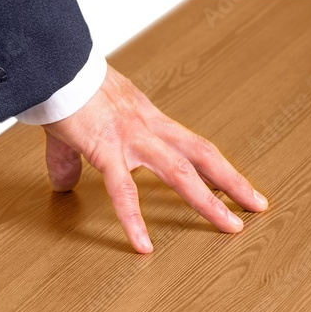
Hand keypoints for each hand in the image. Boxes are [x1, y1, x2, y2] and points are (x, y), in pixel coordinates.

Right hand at [42, 64, 267, 253]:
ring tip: (230, 226)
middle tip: (256, 204)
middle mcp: (146, 126)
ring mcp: (130, 138)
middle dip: (232, 181)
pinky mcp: (106, 149)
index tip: (232, 184)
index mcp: (144, 117)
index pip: (190, 144)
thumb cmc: (66, 84)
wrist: (54, 66)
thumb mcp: (77, 123)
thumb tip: (64, 184)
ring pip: (180, 171)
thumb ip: (71, 158)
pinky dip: (134, 220)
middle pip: (202, 154)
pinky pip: (123, 191)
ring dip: (209, 201)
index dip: (214, 166)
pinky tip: (143, 245)